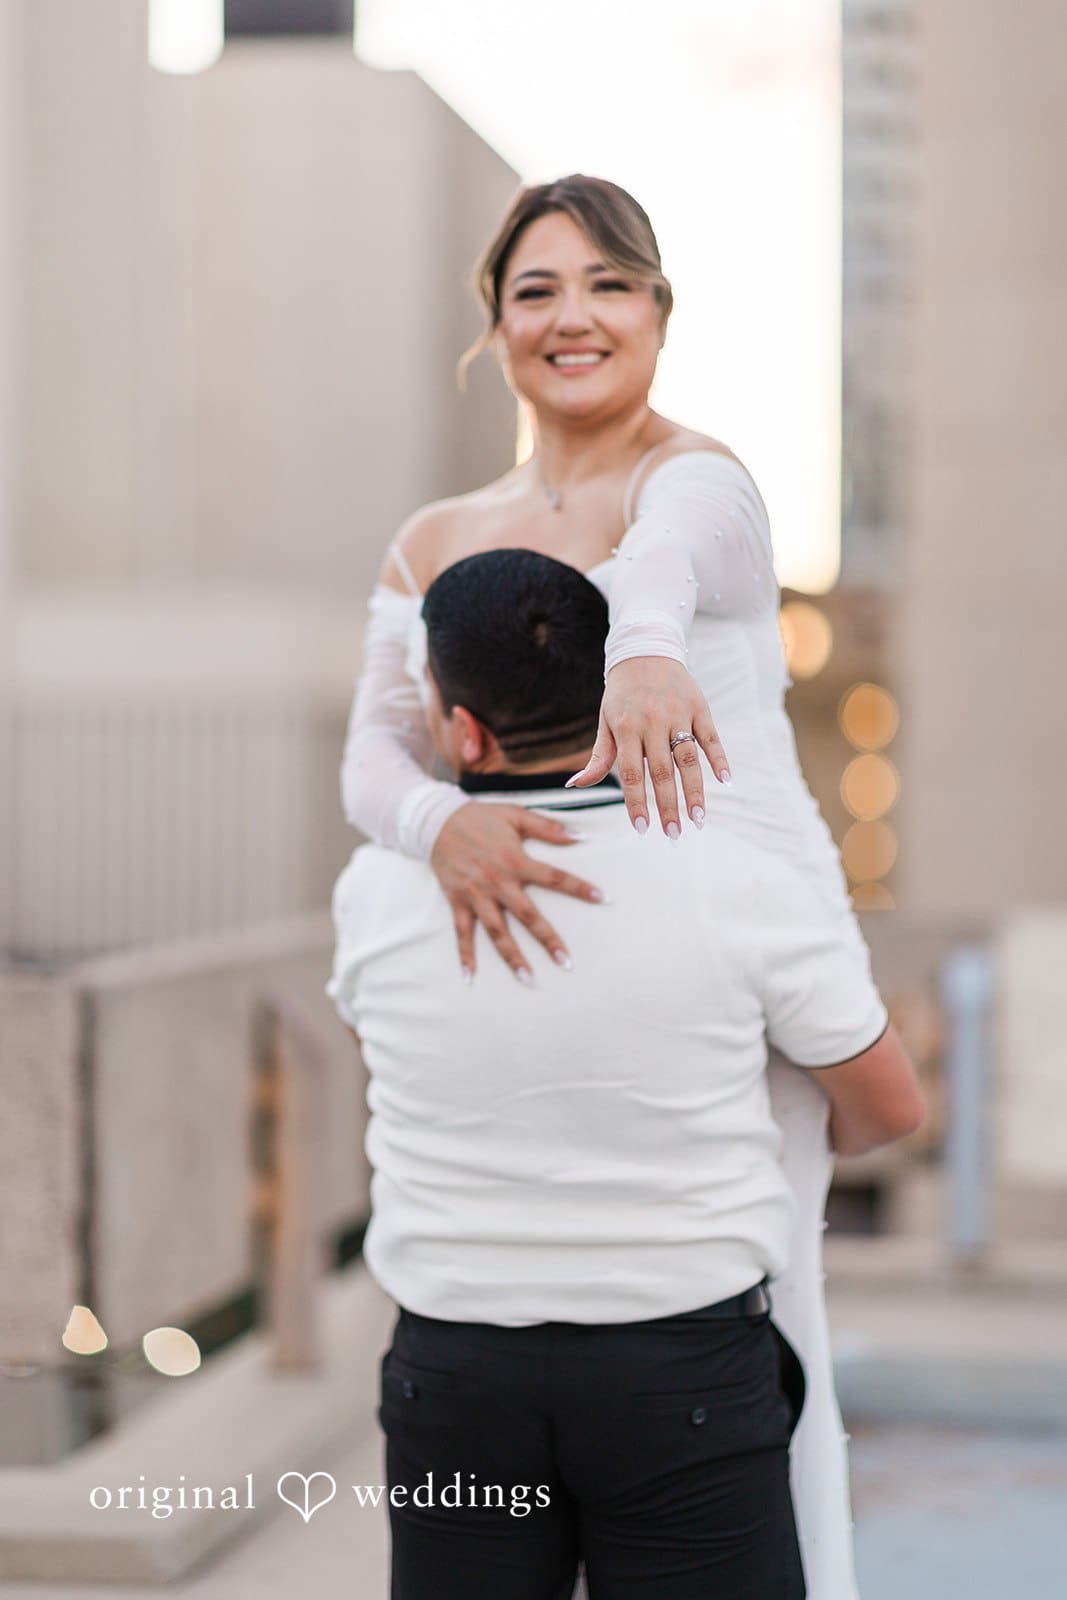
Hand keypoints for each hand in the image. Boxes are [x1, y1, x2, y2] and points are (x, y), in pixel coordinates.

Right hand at [430, 801, 604, 981]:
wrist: (436, 821)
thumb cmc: (481, 818)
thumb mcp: (516, 816)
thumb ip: (548, 828)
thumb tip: (580, 836)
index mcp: (515, 861)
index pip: (554, 878)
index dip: (579, 888)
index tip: (602, 899)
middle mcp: (498, 882)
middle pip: (527, 916)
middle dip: (547, 939)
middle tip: (566, 961)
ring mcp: (477, 895)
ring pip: (497, 932)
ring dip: (512, 956)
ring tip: (527, 979)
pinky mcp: (458, 901)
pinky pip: (462, 932)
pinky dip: (465, 954)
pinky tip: (471, 975)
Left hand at [566, 657, 728, 835]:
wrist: (645, 650)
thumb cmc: (621, 695)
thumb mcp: (605, 721)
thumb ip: (598, 757)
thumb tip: (574, 786)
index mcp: (625, 728)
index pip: (630, 773)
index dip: (636, 802)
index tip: (642, 829)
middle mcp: (652, 721)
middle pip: (661, 771)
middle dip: (667, 806)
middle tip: (673, 834)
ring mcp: (678, 714)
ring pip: (688, 758)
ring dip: (695, 791)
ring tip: (698, 819)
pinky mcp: (699, 707)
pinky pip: (710, 737)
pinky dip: (719, 758)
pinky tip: (725, 781)